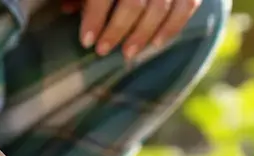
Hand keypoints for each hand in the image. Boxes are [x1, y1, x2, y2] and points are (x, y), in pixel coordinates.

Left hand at [62, 0, 202, 59]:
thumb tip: (67, 9)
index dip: (95, 16)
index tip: (87, 41)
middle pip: (134, 2)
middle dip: (117, 30)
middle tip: (103, 51)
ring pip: (159, 8)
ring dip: (142, 35)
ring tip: (127, 53)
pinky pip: (186, 7)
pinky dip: (172, 27)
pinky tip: (156, 44)